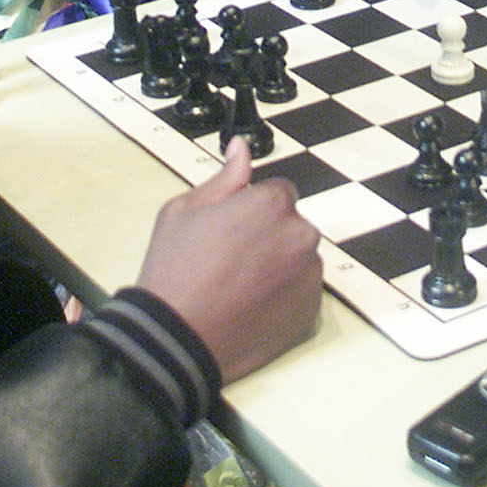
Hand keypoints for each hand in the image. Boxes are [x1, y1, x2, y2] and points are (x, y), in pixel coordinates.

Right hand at [136, 137, 322, 383]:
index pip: (278, 192)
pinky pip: (301, 291)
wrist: (176, 338)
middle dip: (269, 236)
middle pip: (291, 225)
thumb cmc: (175, 271)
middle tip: (230, 260)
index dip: (252, 209)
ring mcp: (309, 275)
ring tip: (238, 286)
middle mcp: (300, 234)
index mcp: (272, 203)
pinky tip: (250, 305)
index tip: (231, 230)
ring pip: (298, 258)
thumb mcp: (185, 210)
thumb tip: (241, 148)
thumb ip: (224, 177)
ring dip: (279, 265)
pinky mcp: (311, 309)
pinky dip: (283, 295)